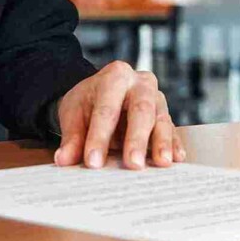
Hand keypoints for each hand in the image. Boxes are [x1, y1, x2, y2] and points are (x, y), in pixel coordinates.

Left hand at [53, 61, 184, 169]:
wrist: (100, 94)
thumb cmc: (88, 103)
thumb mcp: (74, 115)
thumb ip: (71, 138)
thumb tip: (63, 160)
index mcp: (114, 76)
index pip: (106, 109)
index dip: (99, 137)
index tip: (93, 162)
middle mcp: (140, 83)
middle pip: (141, 109)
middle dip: (136, 138)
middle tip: (132, 164)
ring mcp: (157, 98)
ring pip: (162, 119)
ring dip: (162, 143)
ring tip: (161, 164)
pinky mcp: (166, 115)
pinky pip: (173, 130)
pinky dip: (174, 146)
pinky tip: (176, 160)